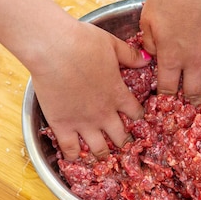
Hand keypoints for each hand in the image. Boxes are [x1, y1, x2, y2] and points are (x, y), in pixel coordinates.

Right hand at [30, 21, 150, 160]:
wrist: (54, 48)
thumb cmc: (84, 42)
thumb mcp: (113, 45)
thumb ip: (130, 56)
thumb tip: (146, 60)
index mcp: (119, 94)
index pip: (137, 115)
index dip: (139, 120)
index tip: (137, 122)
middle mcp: (105, 113)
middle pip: (122, 138)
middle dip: (125, 142)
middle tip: (123, 144)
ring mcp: (84, 122)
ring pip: (100, 149)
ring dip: (104, 154)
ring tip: (104, 156)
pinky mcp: (62, 125)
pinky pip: (71, 150)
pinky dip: (75, 156)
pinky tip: (76, 157)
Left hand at [140, 0, 200, 103]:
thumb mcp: (148, 16)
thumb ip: (149, 41)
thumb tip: (152, 54)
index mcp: (171, 58)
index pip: (167, 88)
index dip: (167, 96)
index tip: (168, 97)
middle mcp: (194, 63)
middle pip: (193, 92)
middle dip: (190, 99)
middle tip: (191, 101)